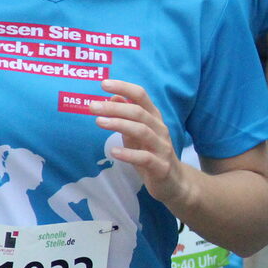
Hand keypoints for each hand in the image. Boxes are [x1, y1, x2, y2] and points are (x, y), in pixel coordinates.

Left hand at [92, 80, 187, 203]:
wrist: (175, 183)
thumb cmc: (152, 155)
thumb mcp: (137, 134)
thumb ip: (127, 116)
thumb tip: (114, 96)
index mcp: (154, 118)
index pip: (141, 96)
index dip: (124, 87)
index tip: (103, 84)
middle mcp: (160, 129)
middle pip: (139, 112)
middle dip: (115, 107)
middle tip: (92, 106)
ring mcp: (162, 148)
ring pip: (142, 131)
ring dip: (120, 124)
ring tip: (99, 122)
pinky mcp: (161, 167)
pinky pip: (145, 158)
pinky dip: (129, 154)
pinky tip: (114, 152)